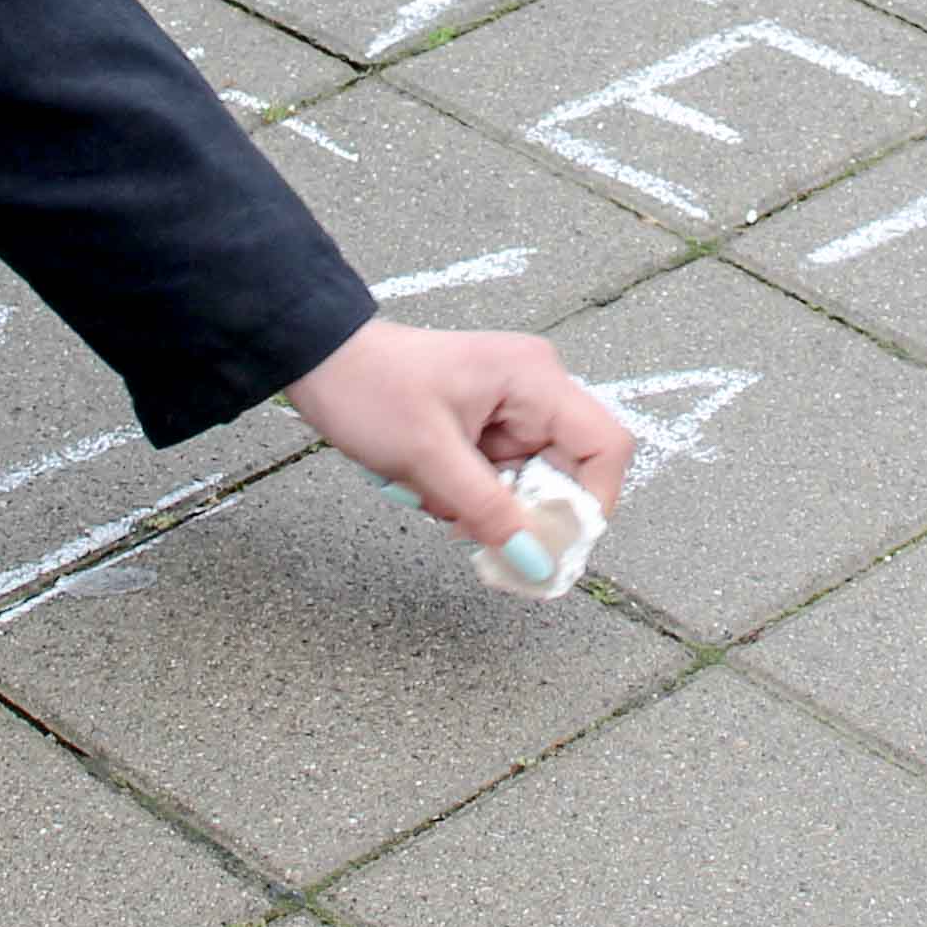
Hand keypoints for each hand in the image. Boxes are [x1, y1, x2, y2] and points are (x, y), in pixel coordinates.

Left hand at [281, 318, 632, 556]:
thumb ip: (488, 512)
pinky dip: (474, 497)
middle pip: (569, 472)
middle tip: (473, 531)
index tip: (553, 544)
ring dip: (491, 506)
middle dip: (526, 511)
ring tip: (435, 497)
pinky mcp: (490, 424)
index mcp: (535, 379)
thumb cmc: (372, 391)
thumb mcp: (429, 458)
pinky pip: (503, 478)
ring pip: (532, 482)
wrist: (321, 360)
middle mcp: (536, 389)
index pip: (605, 446)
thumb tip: (540, 565)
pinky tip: (433, 490)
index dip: (593, 502)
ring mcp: (514, 408)